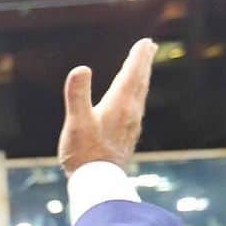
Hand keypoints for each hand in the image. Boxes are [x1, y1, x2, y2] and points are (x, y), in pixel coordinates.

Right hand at [57, 37, 155, 176]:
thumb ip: (78, 95)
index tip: (144, 42)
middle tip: (148, 47)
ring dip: (141, 79)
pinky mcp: (127, 137)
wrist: (98, 183)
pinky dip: (136, 97)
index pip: (131, 75)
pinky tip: (131, 103)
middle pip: (140, 82)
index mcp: (119, 105)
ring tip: (142, 69)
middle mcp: (130, 113)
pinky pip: (135, 109)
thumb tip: (81, 68)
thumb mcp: (76, 122)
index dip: (137, 57)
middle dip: (143, 63)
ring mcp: (131, 126)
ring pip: (140, 95)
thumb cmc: (84, 153)